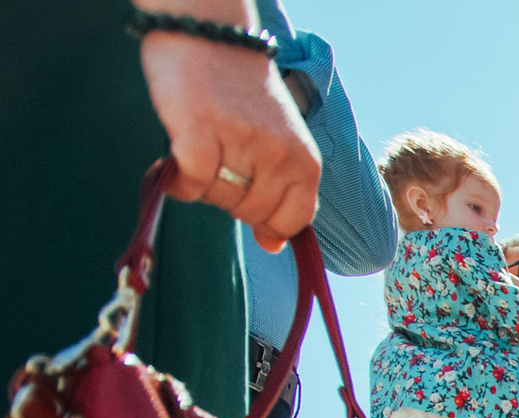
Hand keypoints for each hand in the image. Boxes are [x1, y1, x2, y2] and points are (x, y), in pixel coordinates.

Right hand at [140, 15, 320, 253]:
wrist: (212, 33)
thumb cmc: (242, 93)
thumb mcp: (280, 142)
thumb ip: (282, 193)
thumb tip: (273, 246)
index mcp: (306, 162)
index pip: (293, 221)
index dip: (265, 220)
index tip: (246, 197)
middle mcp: (280, 156)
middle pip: (250, 213)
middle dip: (229, 198)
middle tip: (218, 159)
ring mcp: (243, 144)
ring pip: (219, 200)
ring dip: (202, 185)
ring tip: (202, 148)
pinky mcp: (200, 131)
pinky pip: (190, 183)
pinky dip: (179, 182)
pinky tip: (176, 162)